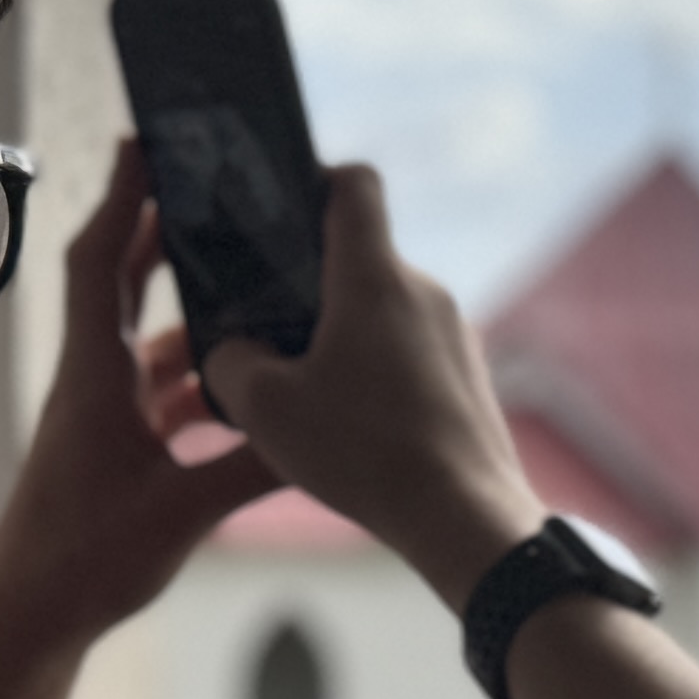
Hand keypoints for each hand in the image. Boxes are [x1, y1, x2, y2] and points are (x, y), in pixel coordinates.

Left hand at [0, 142, 290, 637]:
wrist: (31, 622)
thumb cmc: (87, 561)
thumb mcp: (184, 510)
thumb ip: (254, 465)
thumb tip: (324, 423)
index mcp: (95, 377)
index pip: (102, 262)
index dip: (124, 196)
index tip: (151, 141)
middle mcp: (94, 382)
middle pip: (126, 283)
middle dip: (167, 231)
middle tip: (215, 188)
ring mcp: (103, 417)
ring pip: (149, 340)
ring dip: (194, 308)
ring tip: (252, 278)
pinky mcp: (116, 451)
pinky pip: (162, 392)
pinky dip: (201, 375)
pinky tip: (246, 380)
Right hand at [193, 161, 548, 607]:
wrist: (465, 519)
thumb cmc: (363, 453)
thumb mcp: (263, 408)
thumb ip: (230, 361)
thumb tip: (233, 352)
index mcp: (374, 276)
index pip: (354, 183)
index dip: (313, 179)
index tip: (278, 209)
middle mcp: (423, 291)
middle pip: (359, 258)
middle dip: (307, 284)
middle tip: (261, 323)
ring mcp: (454, 334)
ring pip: (383, 313)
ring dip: (340, 337)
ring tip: (299, 387)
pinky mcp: (468, 378)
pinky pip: (410, 354)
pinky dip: (375, 373)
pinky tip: (347, 423)